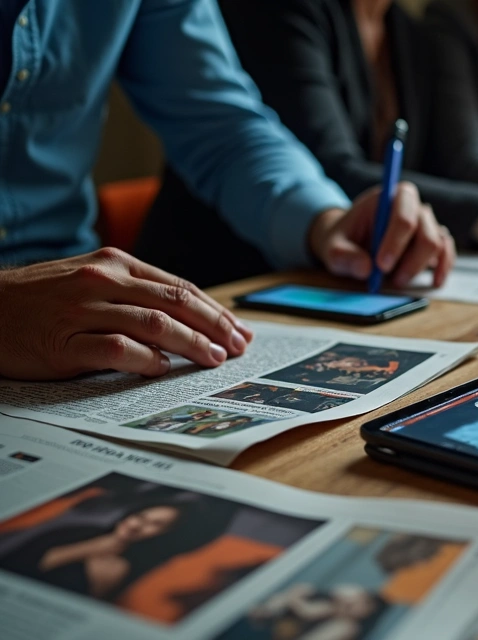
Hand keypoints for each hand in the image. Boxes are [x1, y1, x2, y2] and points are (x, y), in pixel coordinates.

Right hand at [0, 248, 253, 380]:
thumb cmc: (42, 299)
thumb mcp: (90, 281)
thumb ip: (134, 293)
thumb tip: (187, 317)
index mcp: (114, 264)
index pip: (180, 286)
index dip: (215, 310)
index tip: (239, 330)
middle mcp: (103, 280)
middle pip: (176, 302)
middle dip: (215, 326)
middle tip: (237, 347)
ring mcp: (83, 309)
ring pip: (155, 324)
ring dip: (191, 343)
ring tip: (213, 359)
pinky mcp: (66, 340)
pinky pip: (118, 349)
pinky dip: (146, 360)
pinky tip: (163, 369)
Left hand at [309, 182, 455, 288]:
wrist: (350, 243)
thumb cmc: (343, 240)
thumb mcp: (332, 248)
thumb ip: (343, 256)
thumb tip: (366, 269)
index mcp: (387, 198)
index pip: (403, 214)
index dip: (396, 240)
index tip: (381, 265)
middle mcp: (412, 207)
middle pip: (425, 231)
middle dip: (411, 260)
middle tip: (392, 279)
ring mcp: (425, 223)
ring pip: (437, 243)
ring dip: (420, 266)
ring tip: (399, 281)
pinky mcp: (432, 240)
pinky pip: (446, 251)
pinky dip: (444, 267)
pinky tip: (434, 282)